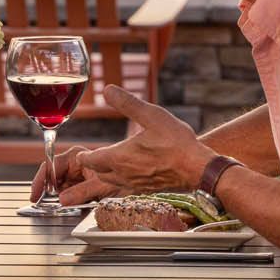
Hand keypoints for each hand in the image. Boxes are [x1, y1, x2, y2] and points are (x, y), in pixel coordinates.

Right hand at [31, 144, 118, 203]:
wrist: (132, 179)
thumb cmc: (119, 175)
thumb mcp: (100, 186)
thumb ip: (80, 192)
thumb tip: (62, 199)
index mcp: (75, 157)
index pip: (51, 166)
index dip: (41, 181)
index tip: (35, 194)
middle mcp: (73, 164)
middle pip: (52, 177)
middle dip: (48, 191)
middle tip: (43, 204)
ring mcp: (75, 175)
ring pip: (58, 187)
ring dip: (57, 197)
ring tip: (58, 206)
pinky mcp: (78, 184)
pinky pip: (66, 192)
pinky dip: (65, 200)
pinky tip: (67, 205)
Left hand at [52, 86, 215, 204]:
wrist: (198, 168)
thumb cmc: (176, 142)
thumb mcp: (151, 115)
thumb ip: (127, 103)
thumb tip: (107, 90)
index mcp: (119, 157)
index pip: (91, 160)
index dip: (84, 157)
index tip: (80, 155)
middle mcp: (123, 174)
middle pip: (98, 175)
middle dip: (90, 169)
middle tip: (84, 166)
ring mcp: (135, 184)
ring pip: (110, 184)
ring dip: (102, 178)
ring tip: (97, 175)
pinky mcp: (147, 190)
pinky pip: (125, 189)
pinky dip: (119, 183)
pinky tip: (126, 177)